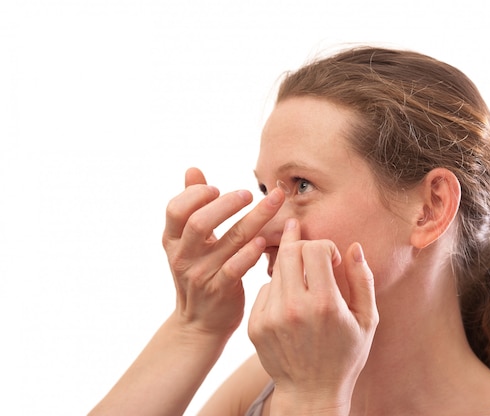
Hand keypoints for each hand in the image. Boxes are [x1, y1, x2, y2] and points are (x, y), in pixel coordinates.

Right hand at [162, 167, 283, 337]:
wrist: (199, 323)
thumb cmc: (200, 272)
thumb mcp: (188, 241)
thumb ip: (192, 205)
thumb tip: (193, 169)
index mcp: (173, 241)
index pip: (176, 209)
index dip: (196, 194)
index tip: (216, 188)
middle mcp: (183, 257)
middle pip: (200, 222)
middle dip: (227, 204)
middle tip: (248, 193)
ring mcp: (201, 275)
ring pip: (228, 241)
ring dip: (253, 218)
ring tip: (272, 203)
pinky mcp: (221, 291)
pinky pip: (237, 268)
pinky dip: (252, 252)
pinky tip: (265, 240)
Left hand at [248, 218, 378, 413]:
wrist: (311, 394)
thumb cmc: (344, 356)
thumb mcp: (367, 321)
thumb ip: (363, 280)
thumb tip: (354, 247)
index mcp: (325, 304)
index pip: (315, 249)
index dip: (325, 246)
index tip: (332, 259)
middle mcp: (294, 308)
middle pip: (289, 252)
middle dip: (300, 242)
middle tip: (306, 240)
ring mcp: (271, 317)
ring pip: (276, 269)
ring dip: (290, 266)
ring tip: (301, 274)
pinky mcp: (256, 325)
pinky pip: (265, 290)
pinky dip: (278, 288)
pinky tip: (290, 300)